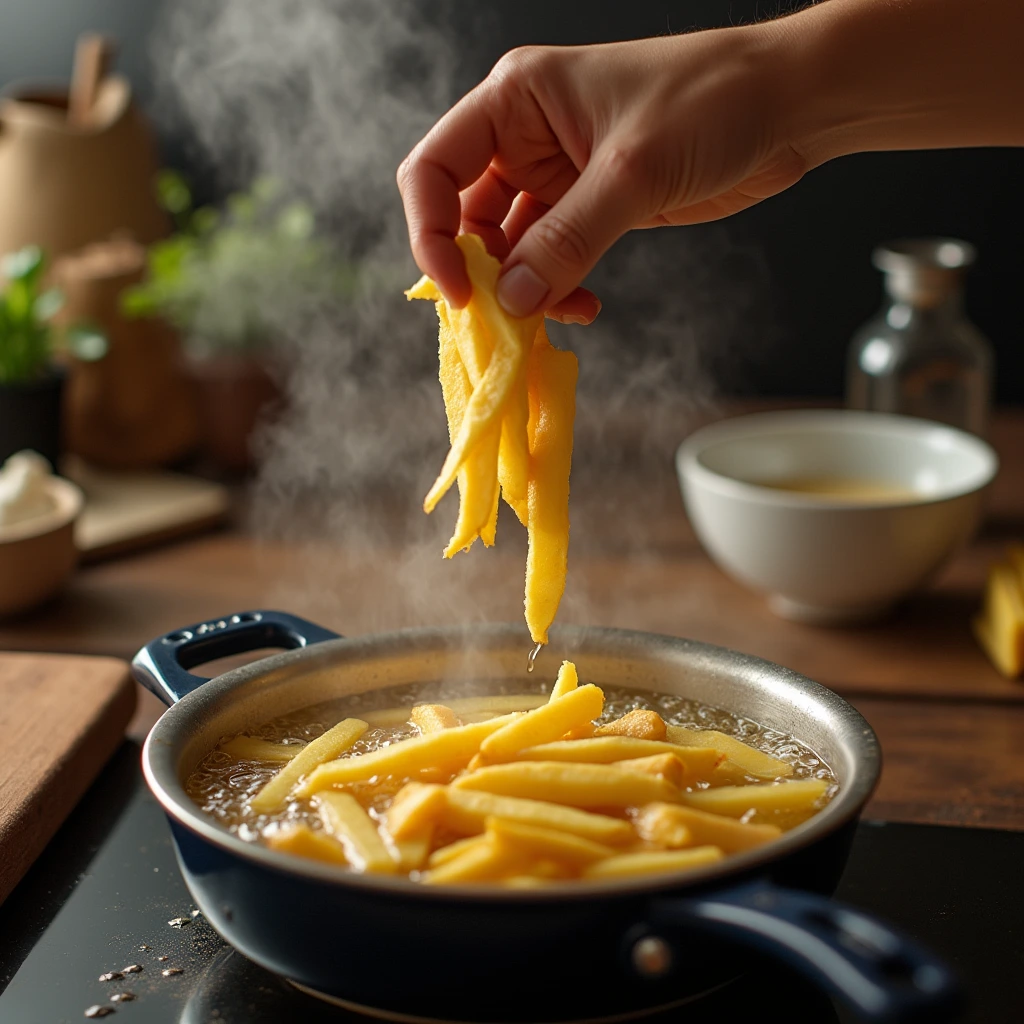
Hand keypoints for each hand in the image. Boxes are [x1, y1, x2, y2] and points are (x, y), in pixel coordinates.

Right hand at [397, 25, 805, 322]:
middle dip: (482, 272)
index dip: (431, 233)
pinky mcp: (588, 208)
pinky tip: (581, 305)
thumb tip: (511, 300)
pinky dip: (556, 289)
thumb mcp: (632, 171)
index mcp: (516, 101)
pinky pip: (549, 259)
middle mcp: (524, 137)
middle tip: (507, 319)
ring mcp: (555, 176)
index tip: (460, 290)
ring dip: (523, 289)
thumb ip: (567, 239)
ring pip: (508, 247)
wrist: (786, 107)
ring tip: (552, 316)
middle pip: (465, 217)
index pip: (435, 169)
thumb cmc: (712, 102)